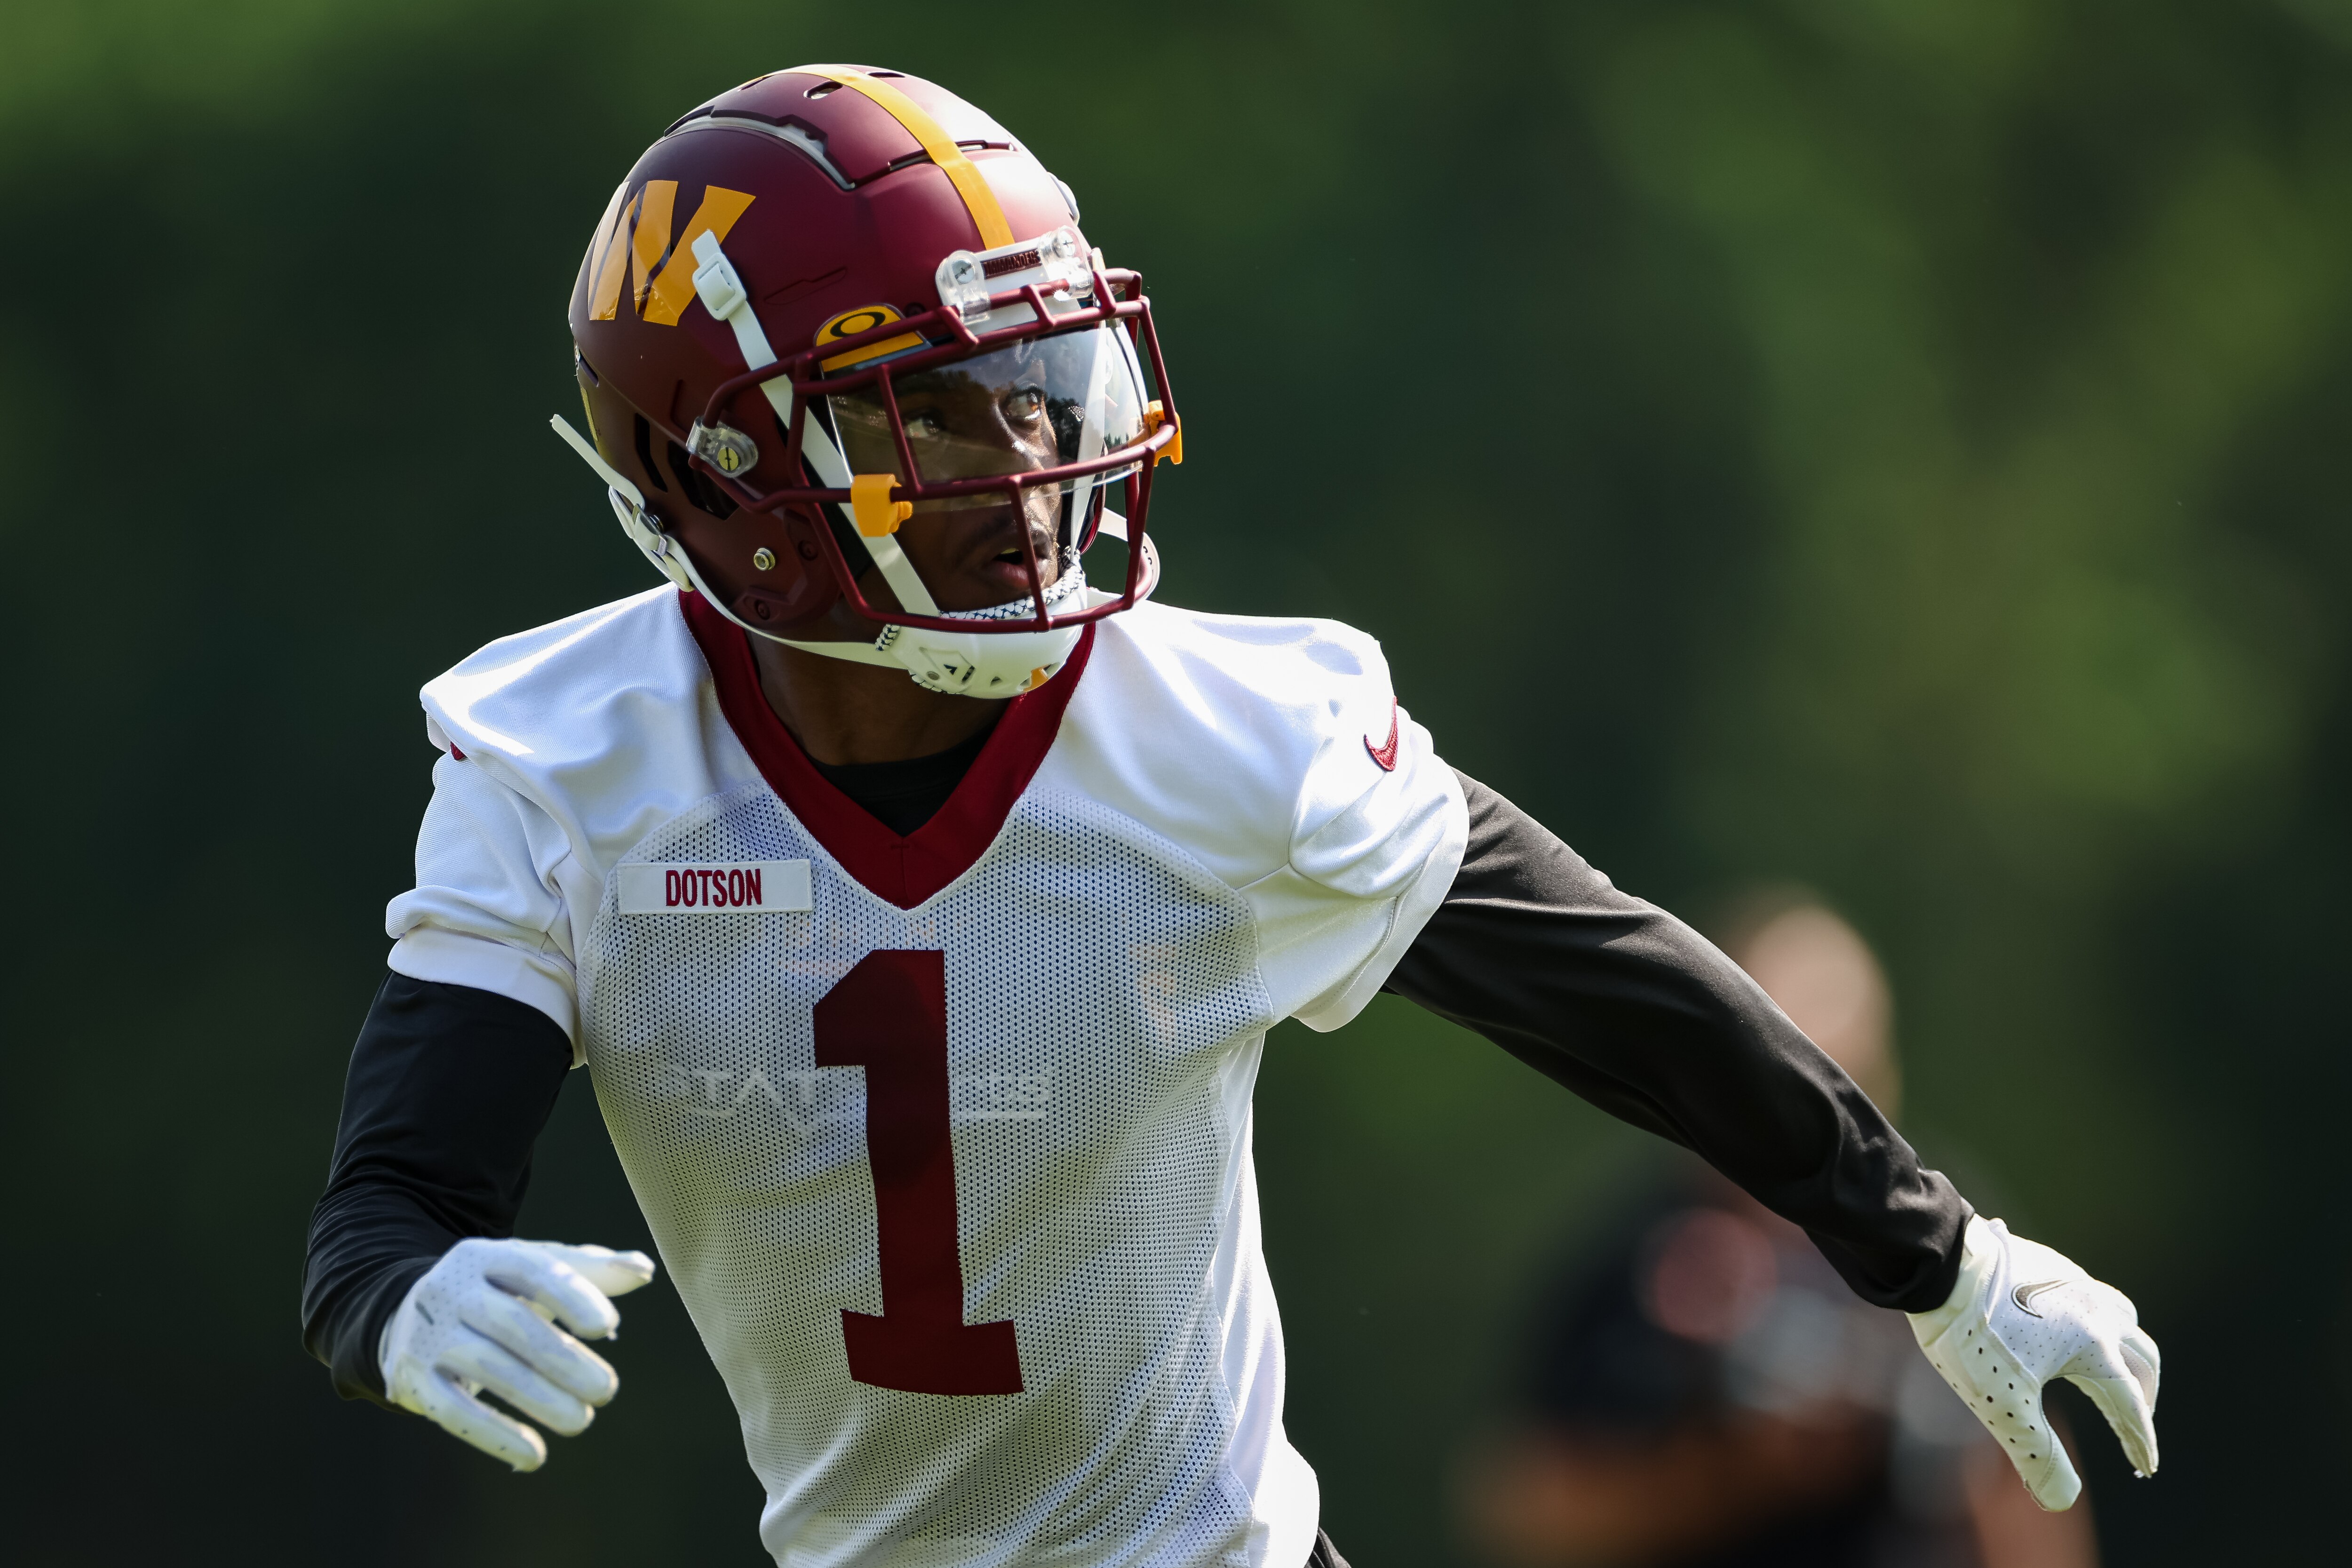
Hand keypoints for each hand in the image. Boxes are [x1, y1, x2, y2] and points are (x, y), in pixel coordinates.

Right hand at [381, 1237, 656, 1470]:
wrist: (404, 1312)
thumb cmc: (495, 1290)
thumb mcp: (534, 1269)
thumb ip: (591, 1269)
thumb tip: (645, 1269)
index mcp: (487, 1256)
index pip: (532, 1268)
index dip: (571, 1296)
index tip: (607, 1327)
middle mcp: (452, 1289)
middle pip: (512, 1323)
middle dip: (563, 1360)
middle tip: (606, 1389)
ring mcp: (429, 1334)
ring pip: (489, 1368)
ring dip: (539, 1399)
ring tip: (581, 1420)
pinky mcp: (413, 1379)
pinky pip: (454, 1411)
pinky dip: (496, 1436)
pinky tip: (533, 1455)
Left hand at [1908, 1215, 2158, 1509]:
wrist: (1938, 1266)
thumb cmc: (1970, 1337)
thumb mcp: (2003, 1406)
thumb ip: (2037, 1456)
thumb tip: (2061, 1501)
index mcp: (2094, 1347)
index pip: (2129, 1405)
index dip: (2139, 1441)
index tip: (2145, 1467)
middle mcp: (2096, 1310)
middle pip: (2143, 1359)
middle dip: (2144, 1396)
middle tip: (2134, 1425)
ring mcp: (2075, 1282)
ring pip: (2124, 1319)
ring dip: (2126, 1353)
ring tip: (2109, 1376)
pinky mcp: (2051, 1264)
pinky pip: (2091, 1296)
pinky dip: (2098, 1324)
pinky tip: (2069, 1331)